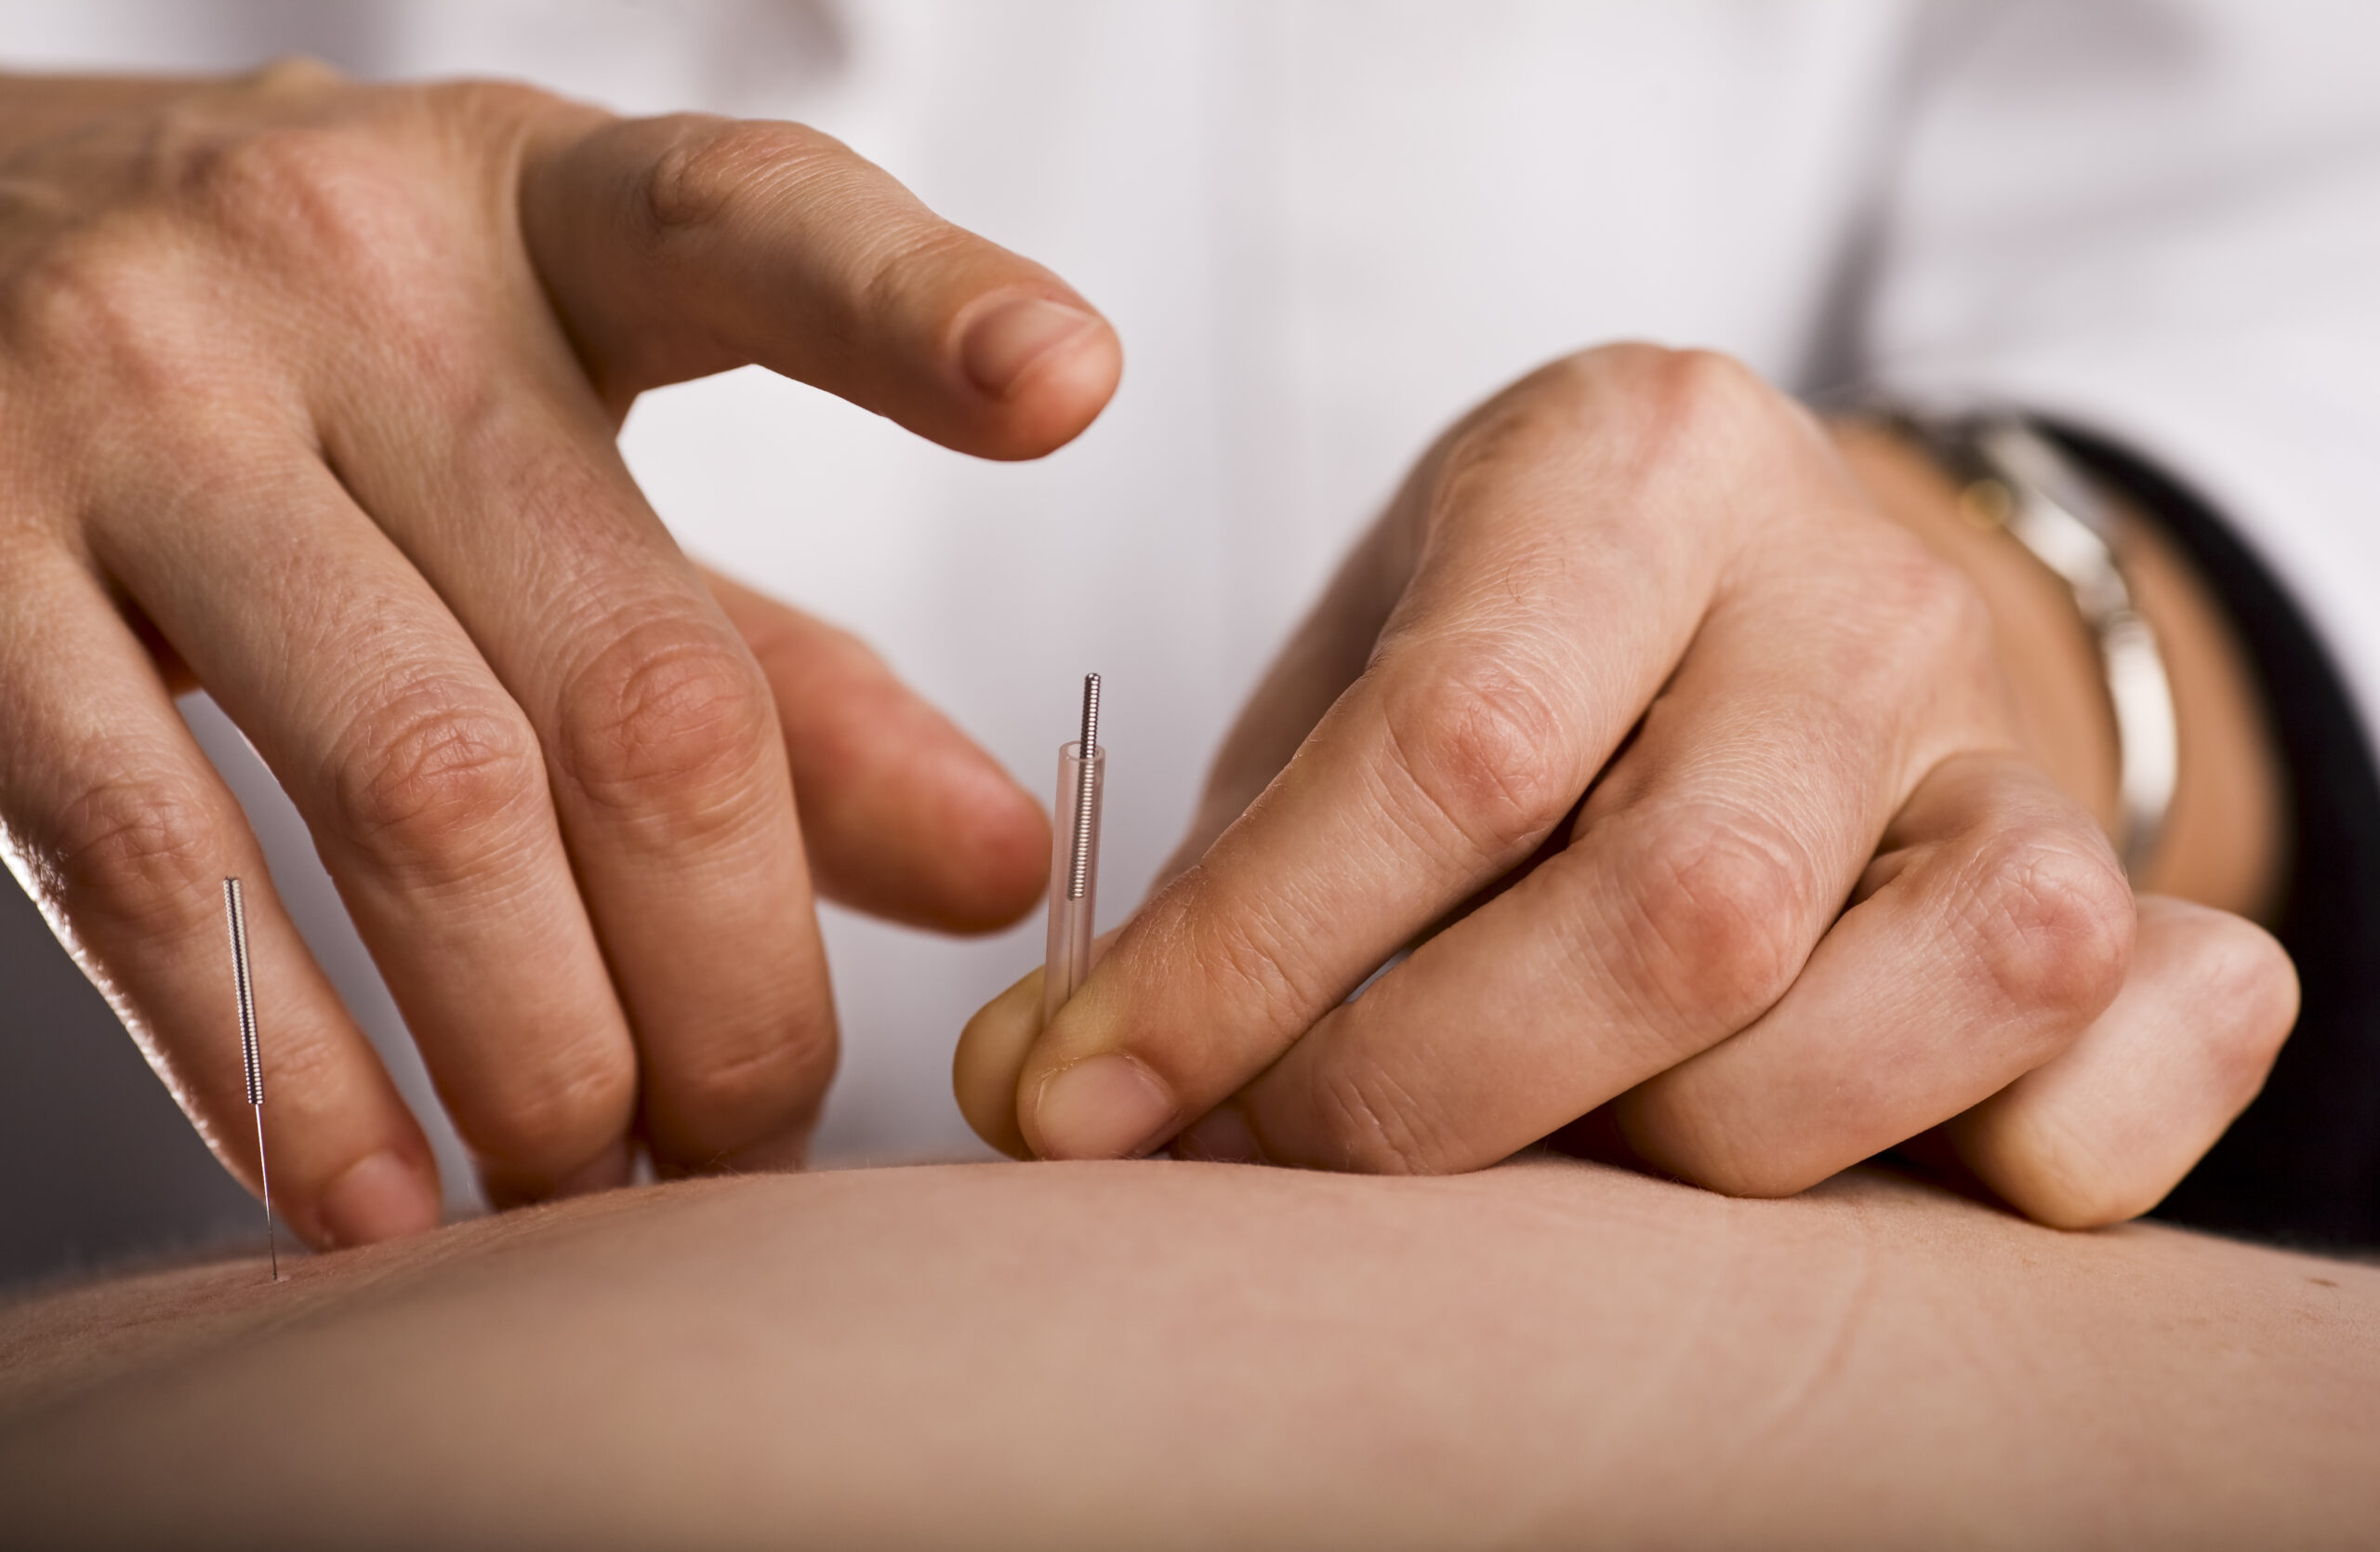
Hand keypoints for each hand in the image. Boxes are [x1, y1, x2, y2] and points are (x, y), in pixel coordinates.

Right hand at [0, 61, 1119, 1243]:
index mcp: (533, 215)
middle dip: (736, 970)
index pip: (747, 221)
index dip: (918, 308)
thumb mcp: (555, 457)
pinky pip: (156, 860)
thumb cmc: (315, 388)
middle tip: (767, 1130)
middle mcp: (337, 275)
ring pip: (426, 792)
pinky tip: (385, 1199)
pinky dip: (294, 1066)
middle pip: (639, 679)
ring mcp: (125, 408)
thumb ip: (780, 664)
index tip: (1072, 390)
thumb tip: (1004, 871)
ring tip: (607, 1184)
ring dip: (545, 1047)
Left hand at [957, 344, 2295, 1227]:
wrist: (1770, 594)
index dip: (1244, 964)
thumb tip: (1040, 1099)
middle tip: (1277, 1148)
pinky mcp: (2123, 893)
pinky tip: (1848, 1153)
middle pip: (1677, 915)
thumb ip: (1230, 878)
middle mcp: (1856, 594)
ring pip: (1900, 1018)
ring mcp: (2012, 750)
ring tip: (1538, 1136)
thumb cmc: (1517, 652)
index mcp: (1636, 465)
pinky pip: (2142, 1068)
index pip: (1449, 746)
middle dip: (1429, 1099)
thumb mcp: (1356, 685)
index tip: (1078, 1107)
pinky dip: (2008, 1164)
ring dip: (1670, 1154)